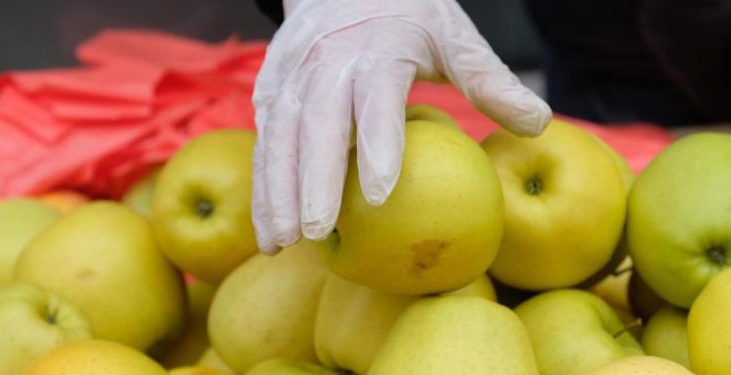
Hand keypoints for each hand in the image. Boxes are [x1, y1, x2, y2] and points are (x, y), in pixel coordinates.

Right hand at [252, 0, 551, 253]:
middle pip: (314, 123)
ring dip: (274, 190)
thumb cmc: (407, 13)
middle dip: (312, 180)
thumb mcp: (452, 33)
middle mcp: (327, 60)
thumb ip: (488, 78)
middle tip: (316, 234)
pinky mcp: (271, 84)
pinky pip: (263, 136)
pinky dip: (262, 180)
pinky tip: (267, 221)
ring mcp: (292, 71)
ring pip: (278, 134)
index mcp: (378, 46)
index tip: (382, 196)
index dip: (378, 143)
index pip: (376, 98)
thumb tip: (538, 124)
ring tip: (278, 243)